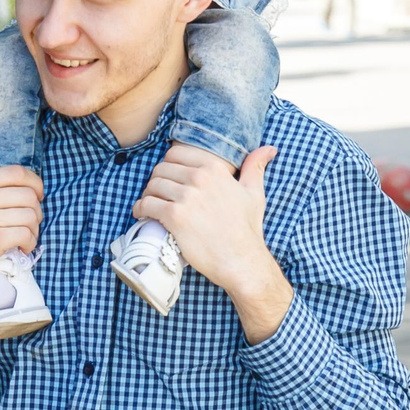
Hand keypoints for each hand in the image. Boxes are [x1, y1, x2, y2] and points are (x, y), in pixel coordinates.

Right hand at [0, 156, 43, 308]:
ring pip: (30, 216)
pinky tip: (23, 248)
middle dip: (37, 209)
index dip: (34, 182)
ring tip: (27, 236)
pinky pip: (25, 235)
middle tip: (32, 221)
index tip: (36, 195)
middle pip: (28, 195)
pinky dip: (30, 242)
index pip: (16, 173)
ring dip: (34, 229)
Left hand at [132, 144, 293, 340]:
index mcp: (214, 168)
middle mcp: (199, 178)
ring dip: (147, 195)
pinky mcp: (174, 217)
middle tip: (157, 195)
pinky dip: (140, 209)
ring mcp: (185, 197)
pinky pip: (147, 205)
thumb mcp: (255, 193)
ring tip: (150, 206)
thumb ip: (255, 167)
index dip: (168, 167)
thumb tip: (269, 148)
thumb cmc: (247, 229)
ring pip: (152, 186)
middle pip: (160, 169)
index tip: (168, 180)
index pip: (175, 154)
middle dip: (155, 181)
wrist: (241, 261)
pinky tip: (142, 215)